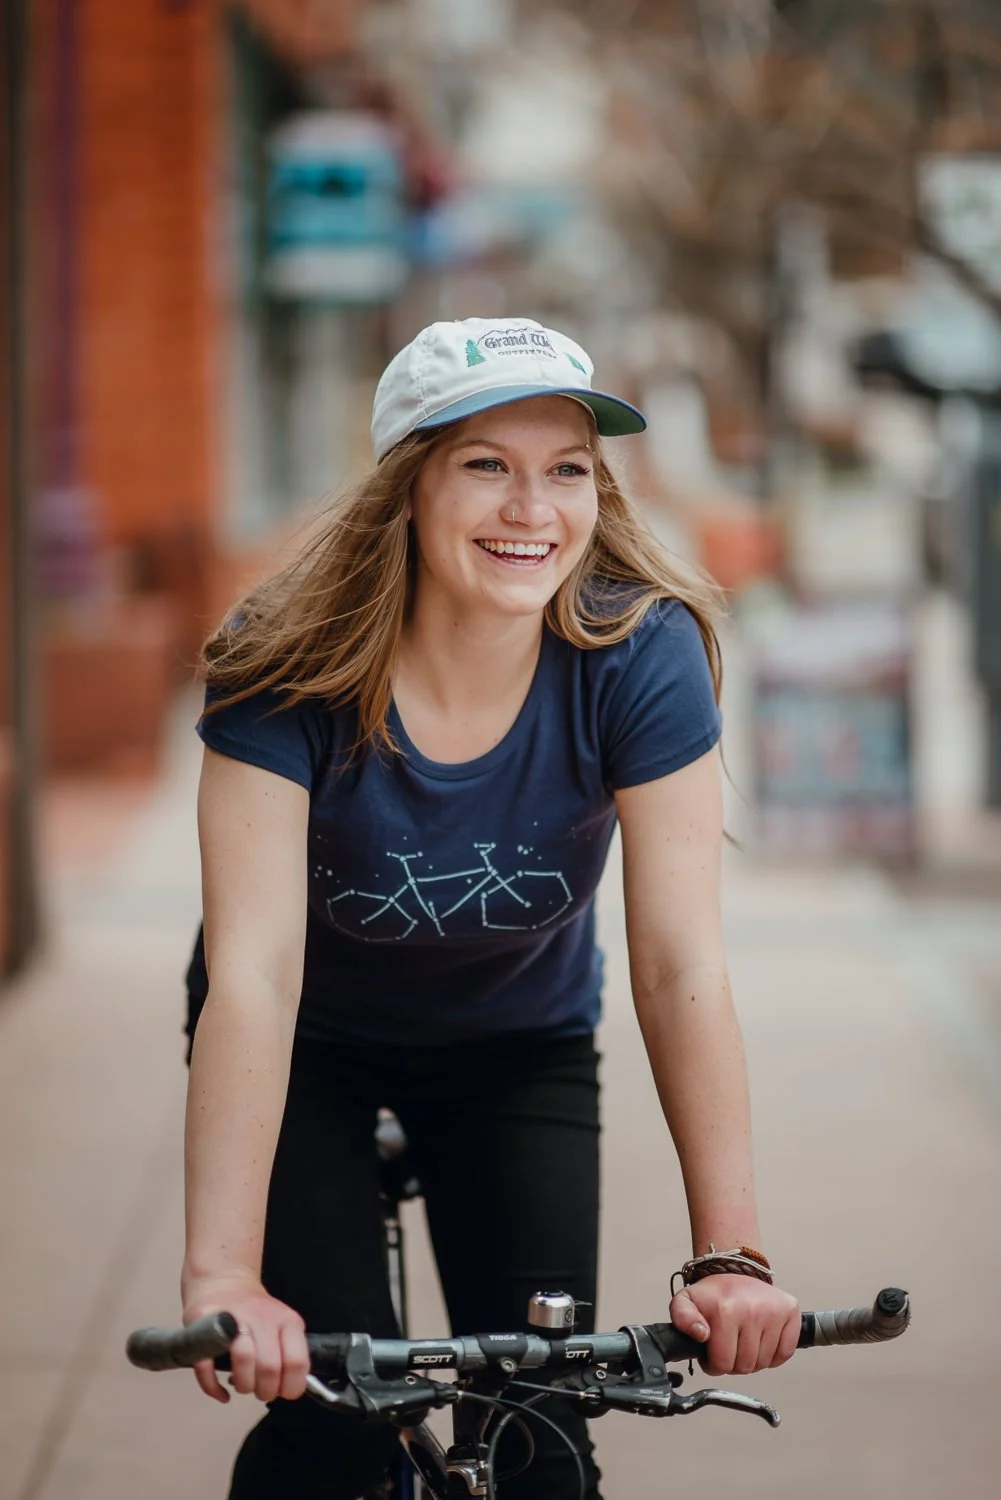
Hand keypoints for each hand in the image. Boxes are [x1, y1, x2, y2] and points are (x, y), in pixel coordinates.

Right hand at [182, 1270, 308, 1404]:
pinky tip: (221, 1390)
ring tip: (241, 1383)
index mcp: (287, 1321)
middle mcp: (262, 1318)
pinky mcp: (204, 1324)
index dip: (291, 1387)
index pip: (297, 1362)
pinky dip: (213, 1387)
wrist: (224, 1282)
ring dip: (243, 1385)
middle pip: (269, 1367)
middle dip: (264, 1391)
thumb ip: (291, 1355)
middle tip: (260, 1390)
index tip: (283, 1391)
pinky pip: (207, 1365)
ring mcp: (233, 1319)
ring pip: (243, 1360)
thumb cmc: (255, 1314)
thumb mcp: (284, 1326)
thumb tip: (292, 1390)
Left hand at [669, 1274, 799, 1375]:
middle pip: (744, 1366)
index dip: (714, 1365)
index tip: (712, 1352)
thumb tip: (701, 1334)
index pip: (722, 1364)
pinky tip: (762, 1341)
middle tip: (729, 1346)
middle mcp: (751, 1310)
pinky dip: (774, 1355)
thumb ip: (681, 1318)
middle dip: (733, 1363)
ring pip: (764, 1363)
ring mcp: (773, 1311)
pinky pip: (784, 1353)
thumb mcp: (686, 1302)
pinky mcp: (790, 1311)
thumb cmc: (713, 1294)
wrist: (735, 1271)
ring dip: (753, 1360)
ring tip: (743, 1342)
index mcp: (725, 1310)